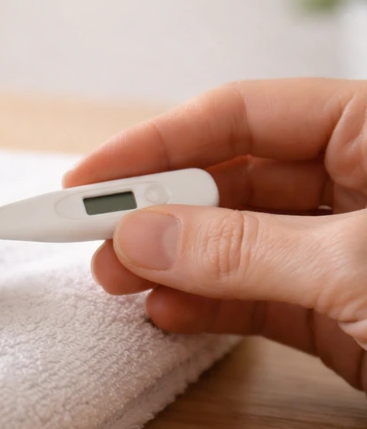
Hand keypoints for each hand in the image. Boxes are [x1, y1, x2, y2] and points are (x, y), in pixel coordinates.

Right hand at [64, 78, 366, 390]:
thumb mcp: (356, 267)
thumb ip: (244, 250)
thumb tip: (142, 237)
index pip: (242, 114)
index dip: (158, 143)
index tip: (89, 178)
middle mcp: (357, 184)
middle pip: (229, 180)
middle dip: (157, 210)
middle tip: (95, 237)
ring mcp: (344, 253)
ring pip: (235, 243)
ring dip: (171, 262)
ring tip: (117, 280)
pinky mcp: (340, 314)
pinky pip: (257, 298)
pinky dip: (208, 307)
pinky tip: (166, 312)